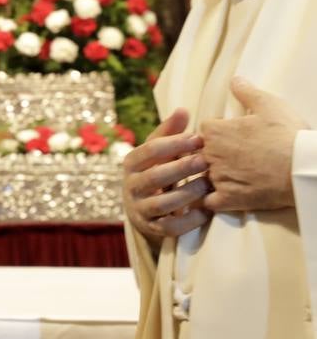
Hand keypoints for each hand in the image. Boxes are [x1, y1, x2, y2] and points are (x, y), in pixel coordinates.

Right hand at [121, 107, 209, 242]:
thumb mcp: (160, 152)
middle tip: (205, 161)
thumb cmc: (158, 171)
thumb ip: (170, 133)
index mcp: (132, 163)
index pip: (150, 150)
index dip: (174, 143)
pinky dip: (188, 221)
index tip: (198, 138)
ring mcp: (139, 208)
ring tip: (207, 185)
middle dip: (181, 168)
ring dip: (186, 194)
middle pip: (154, 177)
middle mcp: (131, 186)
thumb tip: (183, 110)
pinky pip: (169, 227)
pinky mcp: (152, 228)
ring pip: (161, 203)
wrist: (144, 209)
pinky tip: (206, 212)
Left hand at [200, 77, 306, 211]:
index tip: (230, 139)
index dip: (216, 135)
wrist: (303, 168)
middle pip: (198, 154)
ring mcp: (217, 178)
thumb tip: (235, 79)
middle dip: (209, 157)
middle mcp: (209, 154)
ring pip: (200, 179)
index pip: (203, 131)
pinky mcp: (228, 199)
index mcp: (214, 132)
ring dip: (207, 180)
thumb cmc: (287, 134)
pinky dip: (211, 202)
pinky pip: (208, 203)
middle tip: (228, 160)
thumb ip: (246, 92)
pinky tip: (219, 200)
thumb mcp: (268, 105)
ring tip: (222, 180)